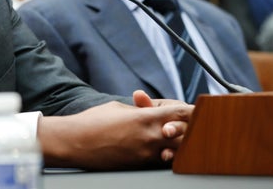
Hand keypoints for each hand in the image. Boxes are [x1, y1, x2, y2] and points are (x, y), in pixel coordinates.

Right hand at [37, 95, 192, 169]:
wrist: (74, 142)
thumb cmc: (92, 121)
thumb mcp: (118, 108)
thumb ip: (139, 109)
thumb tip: (149, 109)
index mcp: (146, 118)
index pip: (183, 114)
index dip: (194, 112)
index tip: (198, 111)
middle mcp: (149, 137)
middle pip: (186, 136)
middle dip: (189, 130)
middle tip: (188, 126)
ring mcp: (145, 155)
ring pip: (176, 152)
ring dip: (178, 145)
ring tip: (174, 139)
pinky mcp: (138, 165)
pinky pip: (159, 161)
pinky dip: (163, 154)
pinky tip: (160, 150)